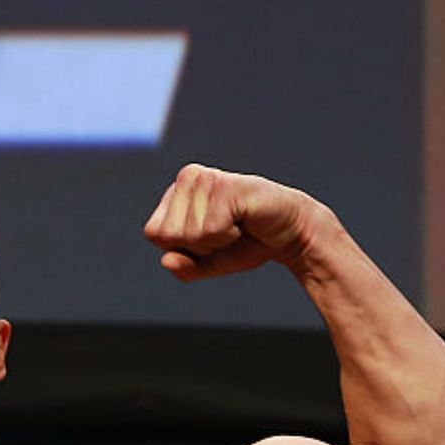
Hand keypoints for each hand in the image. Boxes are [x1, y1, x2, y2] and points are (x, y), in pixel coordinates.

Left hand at [143, 164, 322, 280]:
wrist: (290, 234)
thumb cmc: (248, 243)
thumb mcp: (209, 262)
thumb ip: (185, 267)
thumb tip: (166, 261)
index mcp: (178, 192)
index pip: (154, 233)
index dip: (181, 248)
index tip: (209, 238)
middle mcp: (188, 177)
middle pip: (167, 235)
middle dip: (197, 246)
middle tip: (225, 232)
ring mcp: (206, 179)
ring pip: (189, 234)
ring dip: (216, 242)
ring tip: (236, 225)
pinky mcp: (226, 187)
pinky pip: (210, 231)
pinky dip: (228, 237)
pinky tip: (244, 221)